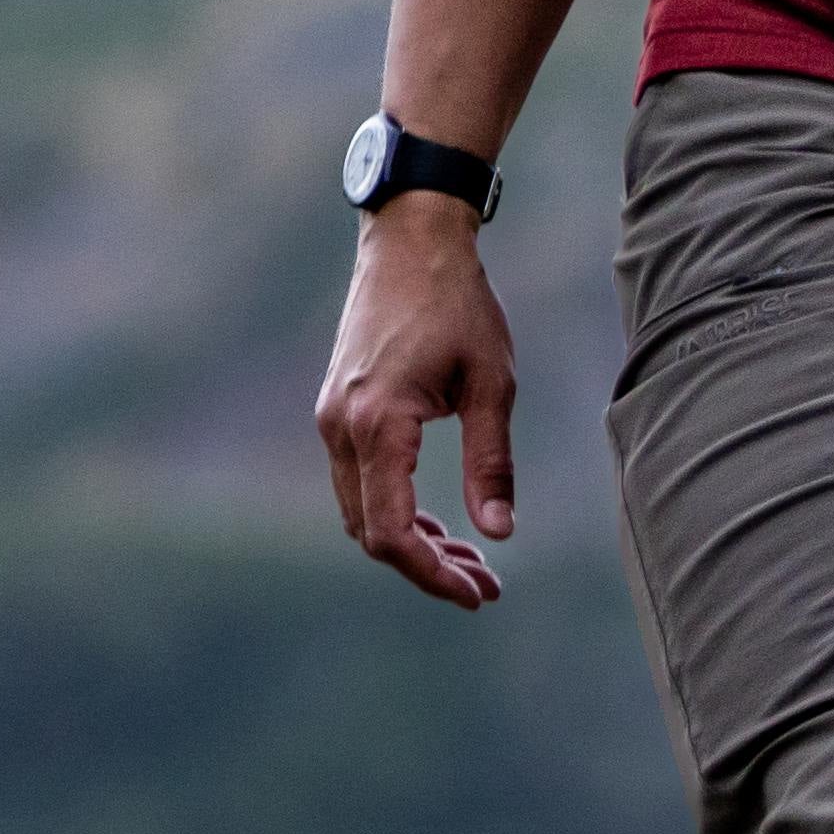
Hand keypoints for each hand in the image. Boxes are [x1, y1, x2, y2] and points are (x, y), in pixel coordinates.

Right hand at [320, 207, 522, 605]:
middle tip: (486, 586)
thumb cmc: (458, 304)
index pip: (393, 531)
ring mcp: (332, 418)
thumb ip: (492, 462)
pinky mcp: (337, 409)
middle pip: (371, 532)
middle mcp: (341, 427)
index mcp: (379, 424)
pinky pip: (359, 483)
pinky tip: (440, 522)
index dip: (433, 574)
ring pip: (361, 512)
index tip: (478, 594)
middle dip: (427, 568)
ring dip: (411, 544)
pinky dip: (395, 511)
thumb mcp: (491, 383)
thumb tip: (500, 533)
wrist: (409, 239)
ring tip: (471, 560)